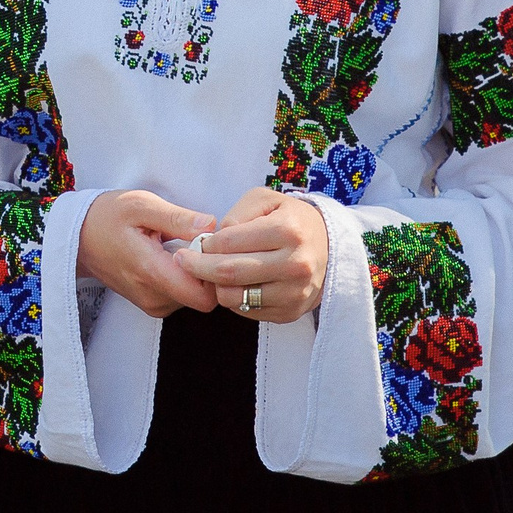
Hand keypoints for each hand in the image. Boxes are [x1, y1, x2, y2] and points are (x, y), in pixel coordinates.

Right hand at [78, 190, 217, 318]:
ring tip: (182, 245)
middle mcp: (153, 296)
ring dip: (196, 274)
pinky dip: (184, 278)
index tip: (209, 246)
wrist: (76, 238)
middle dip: (209, 271)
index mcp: (151, 272)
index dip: (215, 271)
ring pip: (194, 297)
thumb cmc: (107, 216)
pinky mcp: (151, 304)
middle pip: (204, 297)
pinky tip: (173, 255)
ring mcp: (151, 304)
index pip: (205, 295)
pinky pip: (181, 296)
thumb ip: (177, 217)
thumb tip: (211, 226)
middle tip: (198, 241)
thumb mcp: (141, 204)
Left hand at [177, 188, 327, 324]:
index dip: (204, 244)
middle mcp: (295, 264)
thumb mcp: (265, 200)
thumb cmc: (289, 218)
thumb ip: (237, 214)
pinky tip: (234, 283)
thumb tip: (213, 240)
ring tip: (211, 272)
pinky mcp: (291, 312)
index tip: (193, 244)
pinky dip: (234, 298)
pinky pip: (247, 311)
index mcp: (287, 231)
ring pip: (235, 297)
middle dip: (198, 267)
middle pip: (229, 273)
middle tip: (183, 260)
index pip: (229, 243)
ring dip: (215, 285)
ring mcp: (295, 292)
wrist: (328, 246)